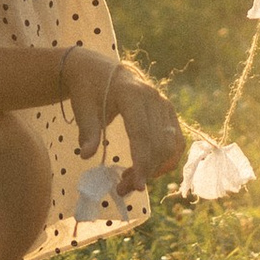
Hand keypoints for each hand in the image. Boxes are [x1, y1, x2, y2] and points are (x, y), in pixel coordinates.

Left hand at [62, 50, 186, 191]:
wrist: (99, 70)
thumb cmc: (88, 88)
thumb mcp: (83, 107)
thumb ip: (88, 131)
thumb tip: (86, 155)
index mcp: (131, 93)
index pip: (142, 133)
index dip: (142, 161)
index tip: (137, 186)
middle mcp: (154, 97)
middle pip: (158, 143)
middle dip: (145, 171)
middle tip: (121, 190)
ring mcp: (164, 103)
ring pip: (170, 145)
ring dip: (155, 169)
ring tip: (129, 181)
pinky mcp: (169, 111)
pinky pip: (176, 141)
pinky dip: (166, 160)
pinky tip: (148, 170)